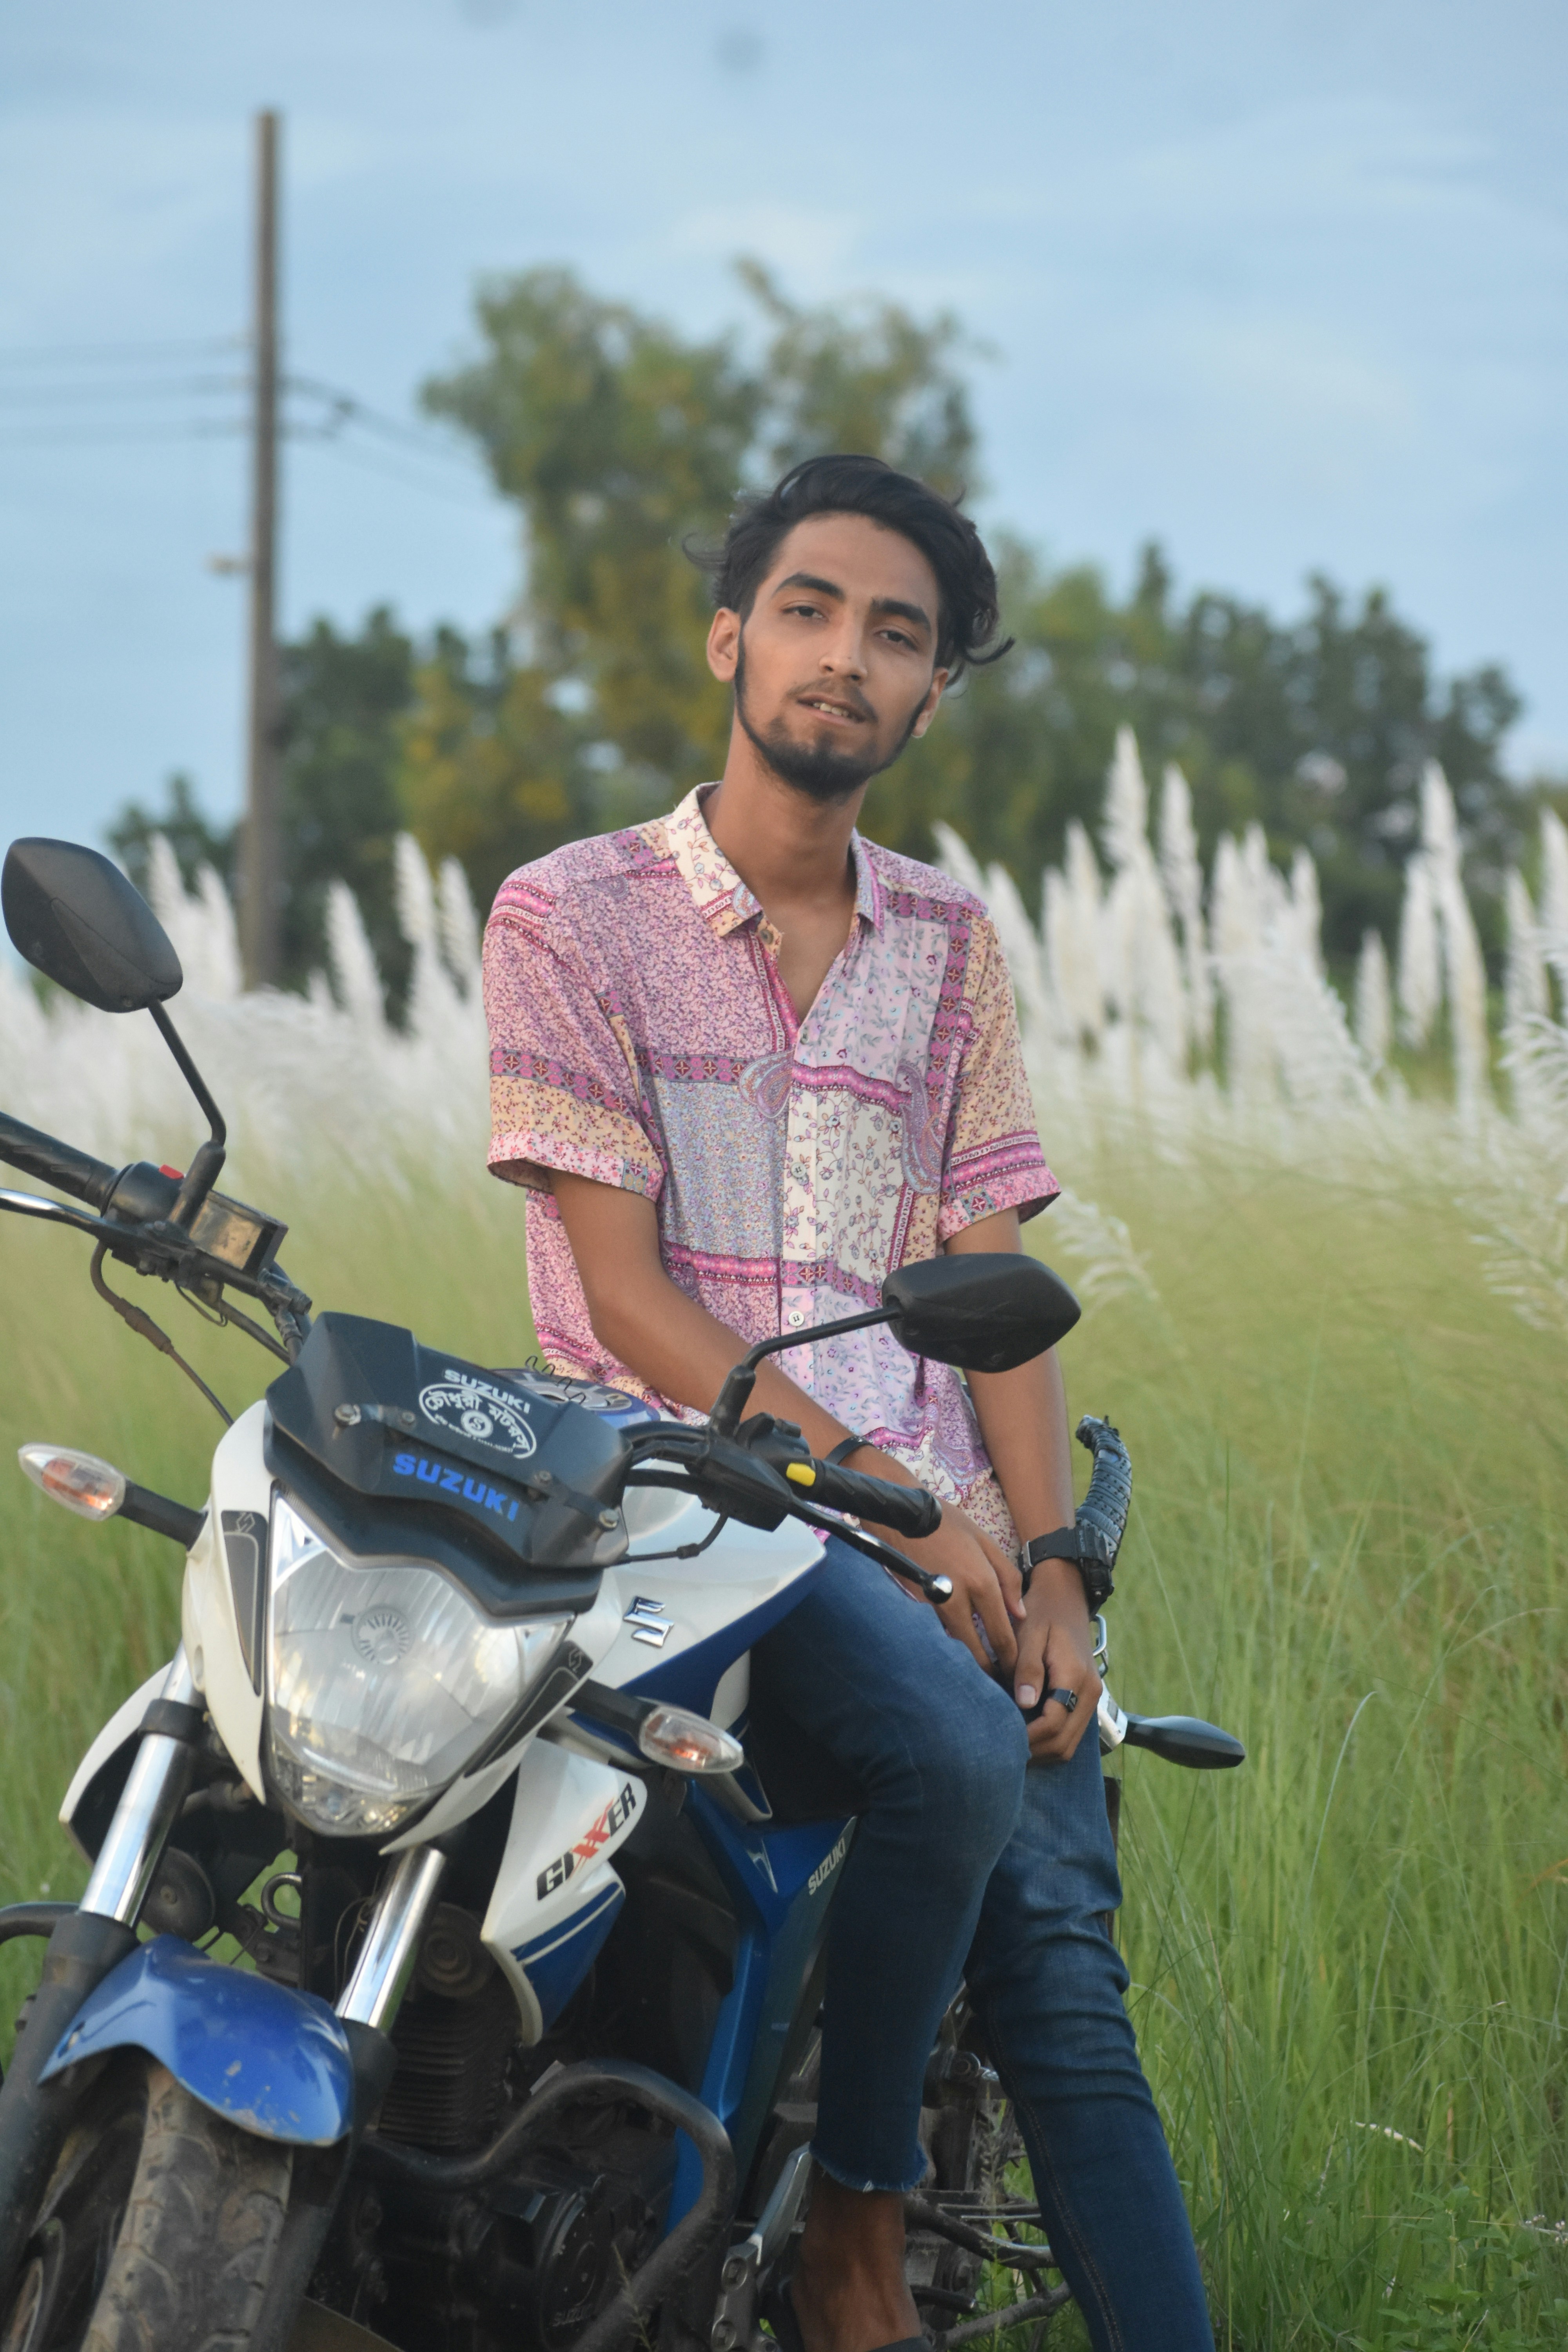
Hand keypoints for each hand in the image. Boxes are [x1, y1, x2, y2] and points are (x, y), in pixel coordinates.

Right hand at [865, 1499, 1024, 1673]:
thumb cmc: (947, 1523)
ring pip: (953, 1643)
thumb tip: (1020, 1614)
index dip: (1008, 1659)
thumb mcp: (985, 1541)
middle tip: (995, 1685)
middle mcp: (959, 1597)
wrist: (902, 1513)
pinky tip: (950, 1650)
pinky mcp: (913, 1604)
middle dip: (986, 1670)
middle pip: (975, 1648)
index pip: (1001, 1633)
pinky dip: (943, 1642)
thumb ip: (1008, 1578)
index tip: (1013, 1674)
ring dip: (965, 1660)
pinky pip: (934, 1630)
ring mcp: (933, 1603)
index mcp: (982, 1582)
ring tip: (976, 1675)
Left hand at [1013, 1559, 1102, 1761]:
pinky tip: (1027, 1733)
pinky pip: (1071, 1732)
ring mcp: (1092, 1697)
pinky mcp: (1087, 1698)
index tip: (999, 1739)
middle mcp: (1090, 1692)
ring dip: (1042, 1749)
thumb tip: (1024, 1704)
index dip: (1027, 1738)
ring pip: (1069, 1743)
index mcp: (1074, 1676)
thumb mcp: (1030, 1635)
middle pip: (1064, 1742)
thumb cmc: (1042, 1614)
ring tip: (1012, 1744)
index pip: (1052, 1723)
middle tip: (1002, 1750)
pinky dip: (1051, 1740)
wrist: (1065, 1598)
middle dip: (1034, 1751)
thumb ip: (1028, 1669)